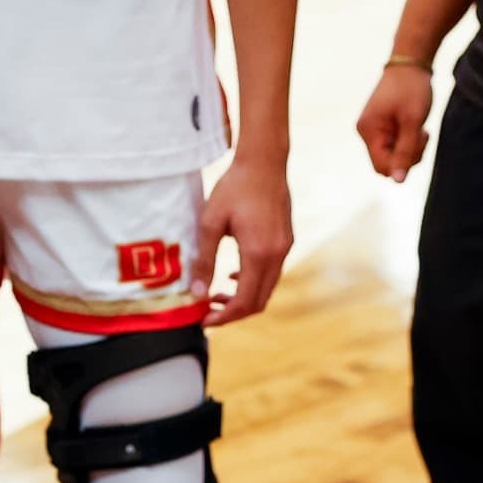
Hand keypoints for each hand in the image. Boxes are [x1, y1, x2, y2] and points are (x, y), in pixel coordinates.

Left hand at [196, 154, 292, 326]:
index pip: (245, 301)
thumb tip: (196, 293)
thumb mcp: (209, 223)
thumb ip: (204, 260)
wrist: (264, 161)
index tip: (204, 321)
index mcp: (258, 253)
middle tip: (206, 313)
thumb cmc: (233, 188)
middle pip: (258, 301)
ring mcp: (285, 248)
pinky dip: (252, 283)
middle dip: (232, 312)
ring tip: (215, 296)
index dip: (224, 317)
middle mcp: (277, 254)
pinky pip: (271, 273)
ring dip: (242, 298)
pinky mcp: (286, 241)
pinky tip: (232, 276)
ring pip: (266, 289)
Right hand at [357, 64, 433, 182]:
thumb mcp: (413, 121)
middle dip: (407, 155)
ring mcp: (372, 129)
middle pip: (386, 163)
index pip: (382, 165)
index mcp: (368, 131)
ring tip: (420, 129)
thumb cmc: (412, 89)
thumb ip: (405, 152)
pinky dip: (407, 141)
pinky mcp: (381, 126)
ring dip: (410, 148)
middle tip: (422, 135)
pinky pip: (393, 146)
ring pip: (392, 156)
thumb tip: (398, 181)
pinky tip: (416, 127)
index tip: (419, 141)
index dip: (402, 163)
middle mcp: (365, 132)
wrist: (410, 63)